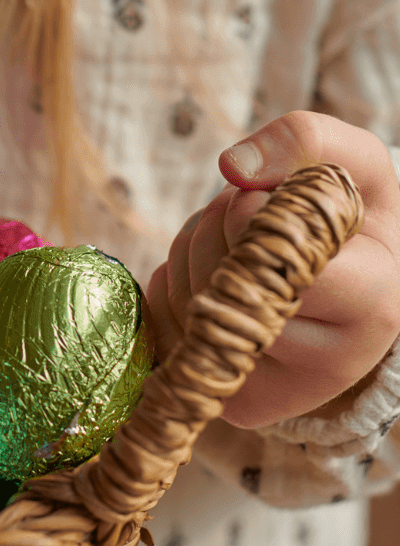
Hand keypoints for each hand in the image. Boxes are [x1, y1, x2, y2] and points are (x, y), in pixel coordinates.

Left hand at [145, 110, 399, 429]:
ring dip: (192, 254)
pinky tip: (216, 283)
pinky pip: (169, 329)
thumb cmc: (349, 219)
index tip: (265, 201)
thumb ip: (303, 140)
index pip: (281, 252)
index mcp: (376, 300)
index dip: (251, 212)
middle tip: (248, 218)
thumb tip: (234, 168)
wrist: (350, 289)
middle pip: (226, 276)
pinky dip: (175, 291)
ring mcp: (284, 390)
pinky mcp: (238, 404)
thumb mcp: (350, 162)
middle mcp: (337, 362)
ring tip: (236, 248)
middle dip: (217, 227)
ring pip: (191, 302)